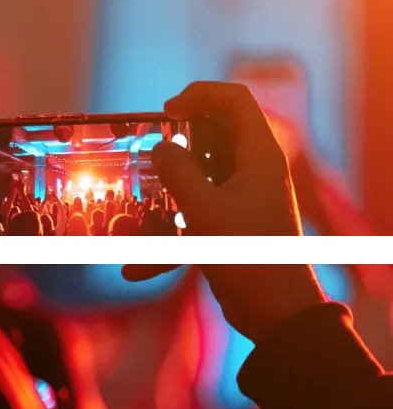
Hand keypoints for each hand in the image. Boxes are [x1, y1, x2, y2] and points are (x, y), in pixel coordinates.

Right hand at [121, 82, 326, 342]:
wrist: (276, 314)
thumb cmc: (247, 255)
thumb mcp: (204, 208)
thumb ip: (178, 171)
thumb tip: (160, 148)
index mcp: (259, 156)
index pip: (235, 100)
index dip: (200, 94)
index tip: (167, 111)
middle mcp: (254, 171)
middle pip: (213, 136)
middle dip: (174, 144)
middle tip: (146, 150)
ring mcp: (243, 199)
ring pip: (197, 180)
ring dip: (164, 194)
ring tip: (132, 209)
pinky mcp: (231, 226)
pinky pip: (193, 219)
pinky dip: (167, 241)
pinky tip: (136, 268)